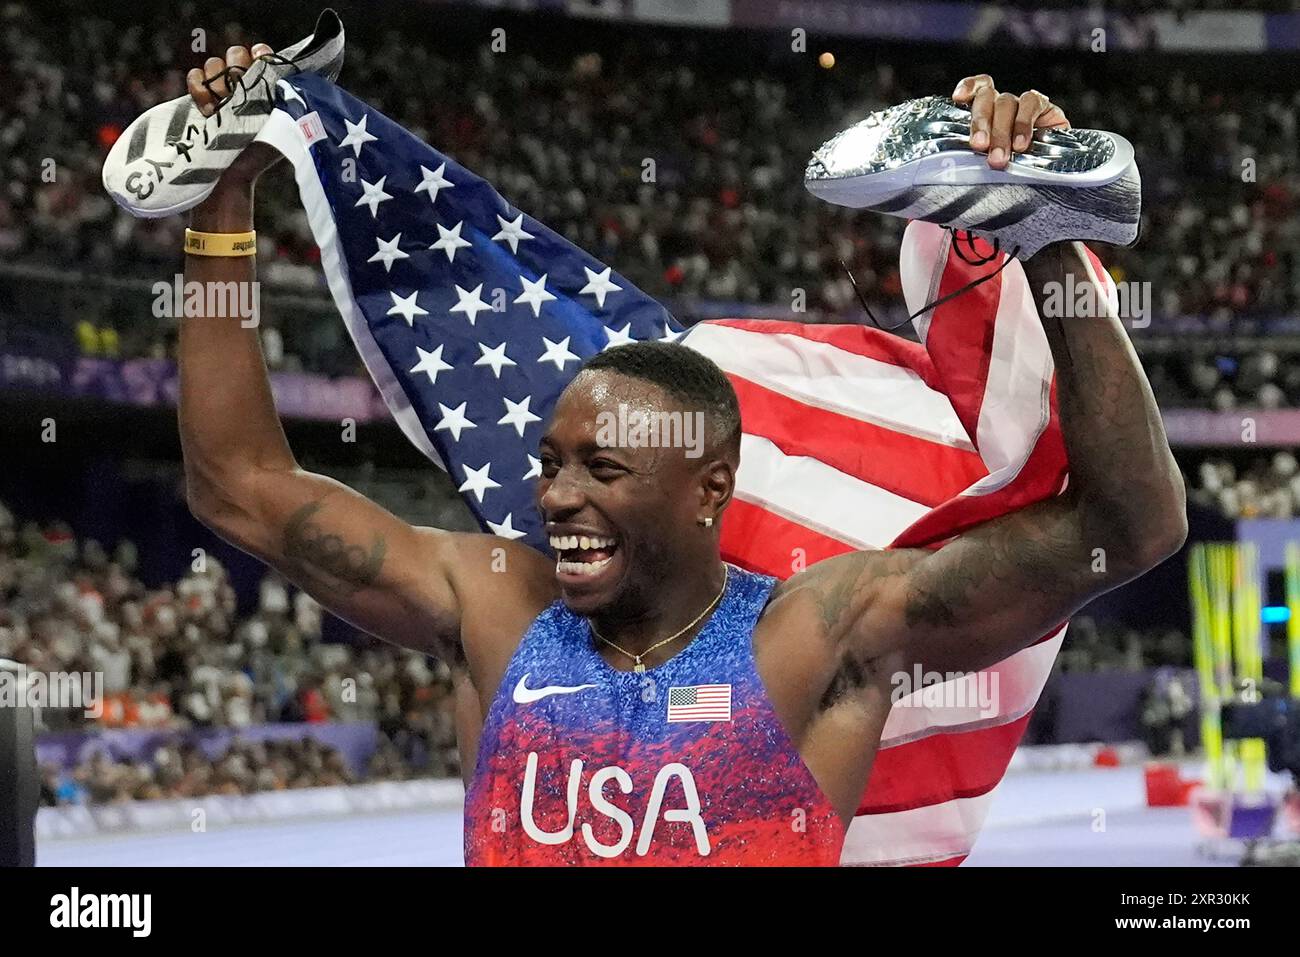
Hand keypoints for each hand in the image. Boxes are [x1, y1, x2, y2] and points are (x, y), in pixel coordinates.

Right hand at [187, 44, 282, 191]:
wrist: (229, 175)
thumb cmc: (259, 155)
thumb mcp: (281, 126)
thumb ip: (287, 102)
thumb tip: (296, 81)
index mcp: (267, 91)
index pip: (263, 56)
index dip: (260, 55)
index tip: (258, 61)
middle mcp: (244, 88)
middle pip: (236, 54)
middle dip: (235, 68)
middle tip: (236, 93)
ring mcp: (221, 93)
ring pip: (214, 64)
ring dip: (216, 83)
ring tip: (219, 109)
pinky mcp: (200, 100)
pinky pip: (195, 77)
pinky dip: (197, 87)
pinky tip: (205, 108)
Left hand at [951, 75, 1069, 170]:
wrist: (1051, 167)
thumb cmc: (1015, 163)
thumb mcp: (994, 157)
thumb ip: (982, 152)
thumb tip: (966, 159)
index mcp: (986, 111)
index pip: (976, 88)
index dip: (968, 87)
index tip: (958, 98)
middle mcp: (1002, 103)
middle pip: (986, 98)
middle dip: (981, 123)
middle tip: (979, 145)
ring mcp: (1022, 103)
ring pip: (1006, 103)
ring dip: (1001, 131)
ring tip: (1000, 156)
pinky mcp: (1043, 106)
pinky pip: (1031, 104)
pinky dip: (1023, 124)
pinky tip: (1020, 143)